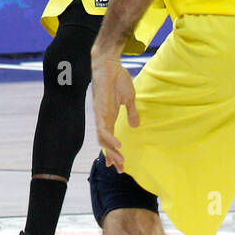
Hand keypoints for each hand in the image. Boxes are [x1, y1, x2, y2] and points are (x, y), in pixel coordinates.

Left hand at [91, 51, 137, 172]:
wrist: (110, 64)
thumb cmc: (118, 78)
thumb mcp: (129, 99)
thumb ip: (131, 113)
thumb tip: (135, 126)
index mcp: (109, 116)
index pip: (109, 138)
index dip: (113, 152)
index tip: (118, 165)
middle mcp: (103, 118)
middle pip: (105, 142)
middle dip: (112, 157)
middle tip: (120, 169)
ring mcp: (100, 114)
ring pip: (102, 139)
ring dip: (111, 151)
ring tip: (119, 161)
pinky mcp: (100, 109)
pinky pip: (103, 128)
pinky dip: (110, 138)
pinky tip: (117, 145)